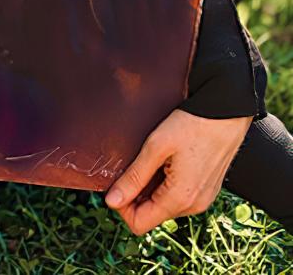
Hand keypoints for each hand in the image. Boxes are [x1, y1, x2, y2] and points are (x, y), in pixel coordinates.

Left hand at [104, 107, 251, 233]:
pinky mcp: (207, 190)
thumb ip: (134, 177)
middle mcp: (194, 206)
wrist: (226, 112)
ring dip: (152, 189)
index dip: (122, 206)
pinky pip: (180, 197)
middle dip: (136, 196)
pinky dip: (167, 185)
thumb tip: (112, 201)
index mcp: (180, 198)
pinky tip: (167, 161)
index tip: (118, 182)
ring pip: (165, 206)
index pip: (139, 224)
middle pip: (152, 215)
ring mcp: (203, 200)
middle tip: (134, 165)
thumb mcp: (156, 147)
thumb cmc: (193, 125)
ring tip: (153, 160)